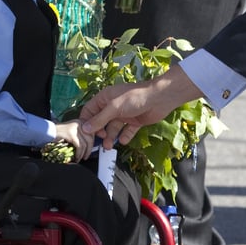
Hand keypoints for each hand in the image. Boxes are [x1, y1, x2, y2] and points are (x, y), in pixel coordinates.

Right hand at [54, 120, 93, 160]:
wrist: (46, 133)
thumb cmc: (58, 135)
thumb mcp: (73, 133)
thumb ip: (81, 136)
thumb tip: (90, 146)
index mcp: (81, 122)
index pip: (92, 133)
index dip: (92, 144)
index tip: (89, 151)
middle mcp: (79, 123)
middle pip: (90, 138)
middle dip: (89, 150)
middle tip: (85, 156)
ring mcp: (75, 128)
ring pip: (86, 143)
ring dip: (83, 153)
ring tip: (80, 158)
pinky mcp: (71, 134)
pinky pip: (79, 146)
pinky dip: (79, 153)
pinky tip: (76, 157)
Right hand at [81, 66, 200, 145]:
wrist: (160, 99)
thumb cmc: (135, 98)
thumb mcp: (114, 108)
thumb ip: (100, 119)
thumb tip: (85, 129)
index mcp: (105, 98)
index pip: (90, 110)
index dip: (86, 122)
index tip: (85, 134)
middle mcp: (113, 106)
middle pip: (101, 121)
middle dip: (99, 132)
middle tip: (100, 141)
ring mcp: (124, 114)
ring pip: (113, 128)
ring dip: (110, 137)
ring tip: (109, 146)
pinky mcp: (135, 121)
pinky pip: (127, 130)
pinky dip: (124, 136)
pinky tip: (123, 141)